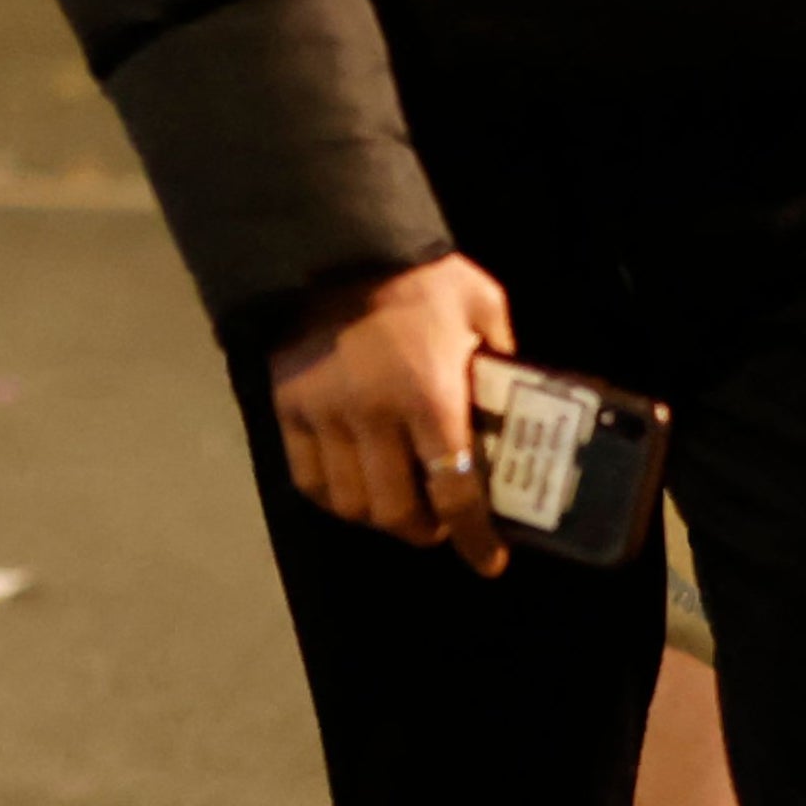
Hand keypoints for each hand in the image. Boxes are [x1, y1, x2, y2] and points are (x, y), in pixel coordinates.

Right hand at [268, 251, 517, 572]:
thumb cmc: (417, 278)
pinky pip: (307, 479)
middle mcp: (373, 415)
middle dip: (425, 531)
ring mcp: (325, 415)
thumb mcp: (480, 305)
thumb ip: (500, 356)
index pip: (454, 490)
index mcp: (429, 394)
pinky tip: (352, 490)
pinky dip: (333, 498)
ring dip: (380, 519)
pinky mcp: (289, 408)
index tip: (488, 561)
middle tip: (440, 526)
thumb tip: (516, 401)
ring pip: (351, 504)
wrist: (331, 244)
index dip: (474, 537)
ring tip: (398, 507)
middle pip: (396, 511)